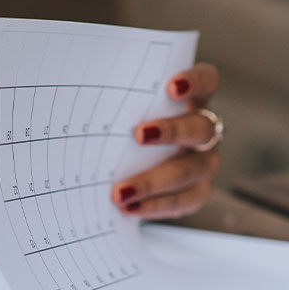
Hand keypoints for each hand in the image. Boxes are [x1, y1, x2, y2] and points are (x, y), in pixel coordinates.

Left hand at [112, 63, 221, 218]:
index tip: (172, 87)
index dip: (195, 82)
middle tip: (139, 135)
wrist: (131, 165)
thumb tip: (82, 87)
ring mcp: (203, 163)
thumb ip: (117, 97)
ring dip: (153, 181)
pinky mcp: (196, 192)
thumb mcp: (126, 108)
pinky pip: (181, 202)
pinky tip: (129, 208)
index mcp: (192, 100)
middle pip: (200, 128)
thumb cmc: (128, 127)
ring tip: (121, 192)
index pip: (206, 81)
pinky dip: (154, 206)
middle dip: (171, 131)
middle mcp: (204, 131)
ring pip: (189, 171)